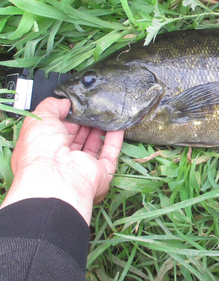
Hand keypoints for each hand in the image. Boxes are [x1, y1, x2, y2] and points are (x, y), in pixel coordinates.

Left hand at [1, 97, 123, 224]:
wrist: (57, 177)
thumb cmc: (40, 152)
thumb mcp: (39, 118)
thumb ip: (51, 106)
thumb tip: (64, 102)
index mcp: (42, 150)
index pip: (56, 132)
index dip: (65, 118)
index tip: (74, 106)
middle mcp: (62, 161)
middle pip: (76, 138)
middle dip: (84, 123)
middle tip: (91, 108)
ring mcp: (82, 167)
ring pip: (93, 145)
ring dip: (100, 130)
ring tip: (105, 114)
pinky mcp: (100, 172)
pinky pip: (110, 153)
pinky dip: (114, 140)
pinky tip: (117, 126)